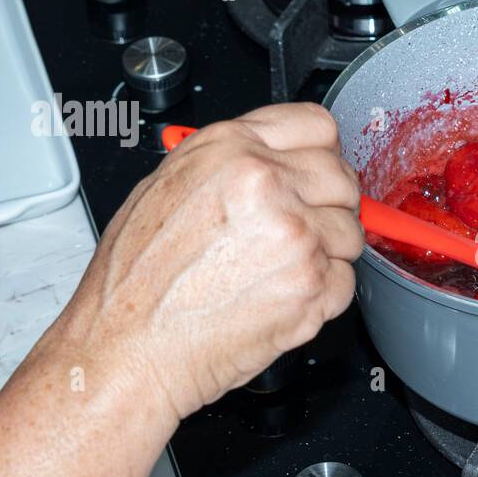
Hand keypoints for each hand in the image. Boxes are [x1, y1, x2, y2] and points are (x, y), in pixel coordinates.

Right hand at [49, 102, 362, 421]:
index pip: (317, 125)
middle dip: (329, 205)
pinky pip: (345, 282)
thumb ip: (229, 164)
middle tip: (300, 230)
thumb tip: (275, 158)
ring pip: (351, 233)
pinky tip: (280, 299)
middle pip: (342, 178)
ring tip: (278, 272)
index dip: (321, 152)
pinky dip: (323, 295)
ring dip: (327, 253)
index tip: (317, 171)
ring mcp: (296, 235)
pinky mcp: (311, 285)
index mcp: (230, 151)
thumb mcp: (164, 189)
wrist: (126, 351)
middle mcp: (267, 185)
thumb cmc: (133, 284)